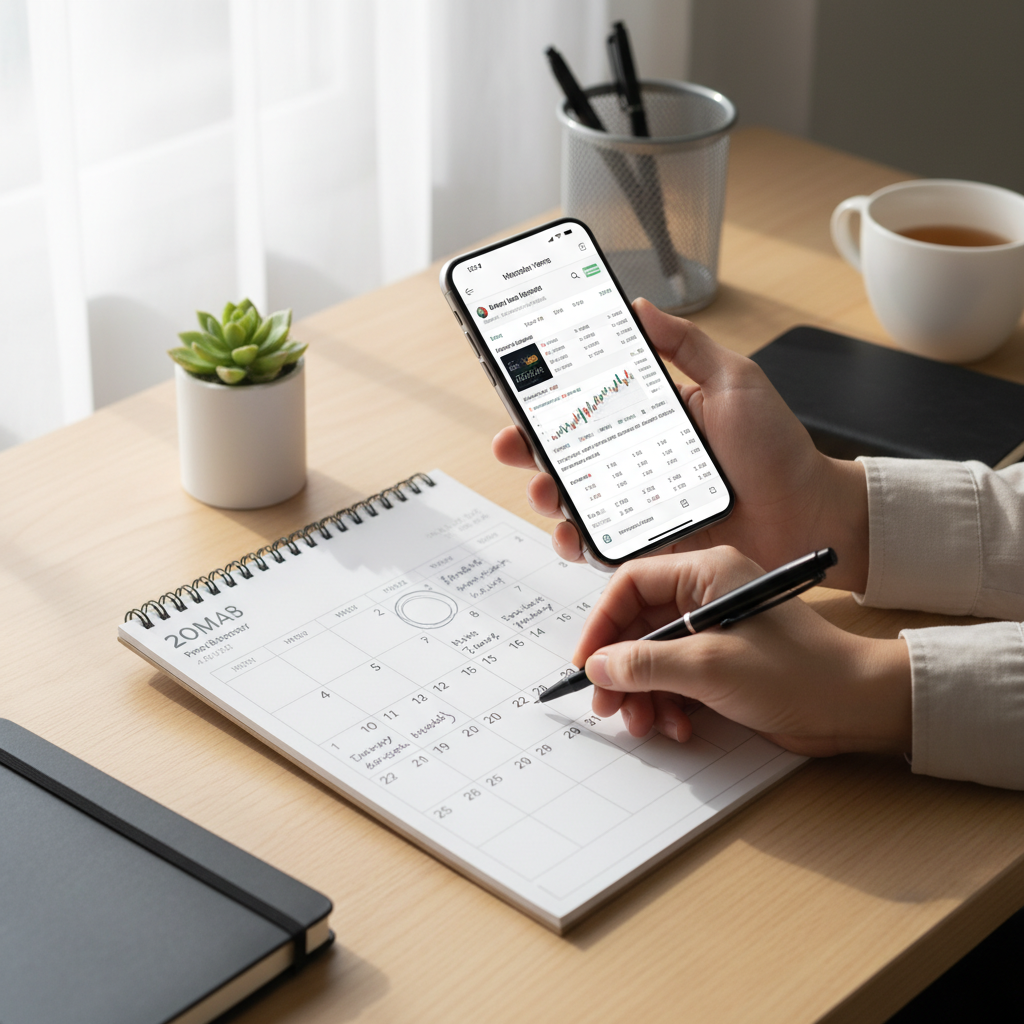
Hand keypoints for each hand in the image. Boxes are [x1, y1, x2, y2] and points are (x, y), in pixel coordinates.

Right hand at [492, 299, 869, 592]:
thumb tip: (641, 307)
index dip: (548, 396)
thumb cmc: (777, 450)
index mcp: (650, 417)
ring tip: (544, 488)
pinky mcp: (645, 543)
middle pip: (566, 452)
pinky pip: (599, 544)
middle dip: (529, 446)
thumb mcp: (735, 381)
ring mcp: (636, 503)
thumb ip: (687, 345)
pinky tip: (572, 533)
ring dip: (545, 492)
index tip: (519, 384)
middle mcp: (635, 459)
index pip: (587, 402)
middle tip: (513, 442)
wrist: (807, 514)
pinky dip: (576, 542)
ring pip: (572, 499)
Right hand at [573, 546, 910, 756]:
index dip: (603, 623)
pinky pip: (676, 679)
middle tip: (608, 706)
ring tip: (646, 724)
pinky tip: (679, 727)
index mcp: (706, 573)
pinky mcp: (722, 663)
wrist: (856, 707)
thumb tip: (597, 667)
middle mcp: (706, 595)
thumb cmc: (797, 673)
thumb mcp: (710, 667)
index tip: (588, 663)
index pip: (632, 584)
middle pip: (638, 626)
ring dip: (643, 694)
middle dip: (622, 669)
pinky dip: (669, 704)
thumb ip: (646, 664)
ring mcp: (714, 631)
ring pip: (653, 658)